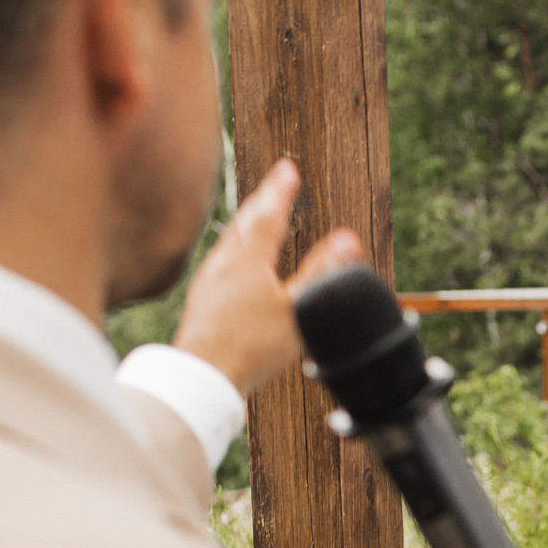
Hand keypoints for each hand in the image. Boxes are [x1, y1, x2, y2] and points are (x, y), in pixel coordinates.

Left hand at [172, 159, 364, 396]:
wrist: (201, 378)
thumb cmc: (251, 348)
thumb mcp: (297, 311)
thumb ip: (321, 273)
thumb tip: (347, 239)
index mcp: (248, 260)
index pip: (268, 214)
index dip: (280, 191)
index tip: (288, 168)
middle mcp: (223, 264)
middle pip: (243, 223)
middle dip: (261, 201)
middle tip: (273, 185)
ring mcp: (208, 283)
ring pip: (229, 243)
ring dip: (245, 226)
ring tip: (254, 220)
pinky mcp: (201, 303)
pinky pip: (220, 264)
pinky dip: (234, 252)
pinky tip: (233, 268)